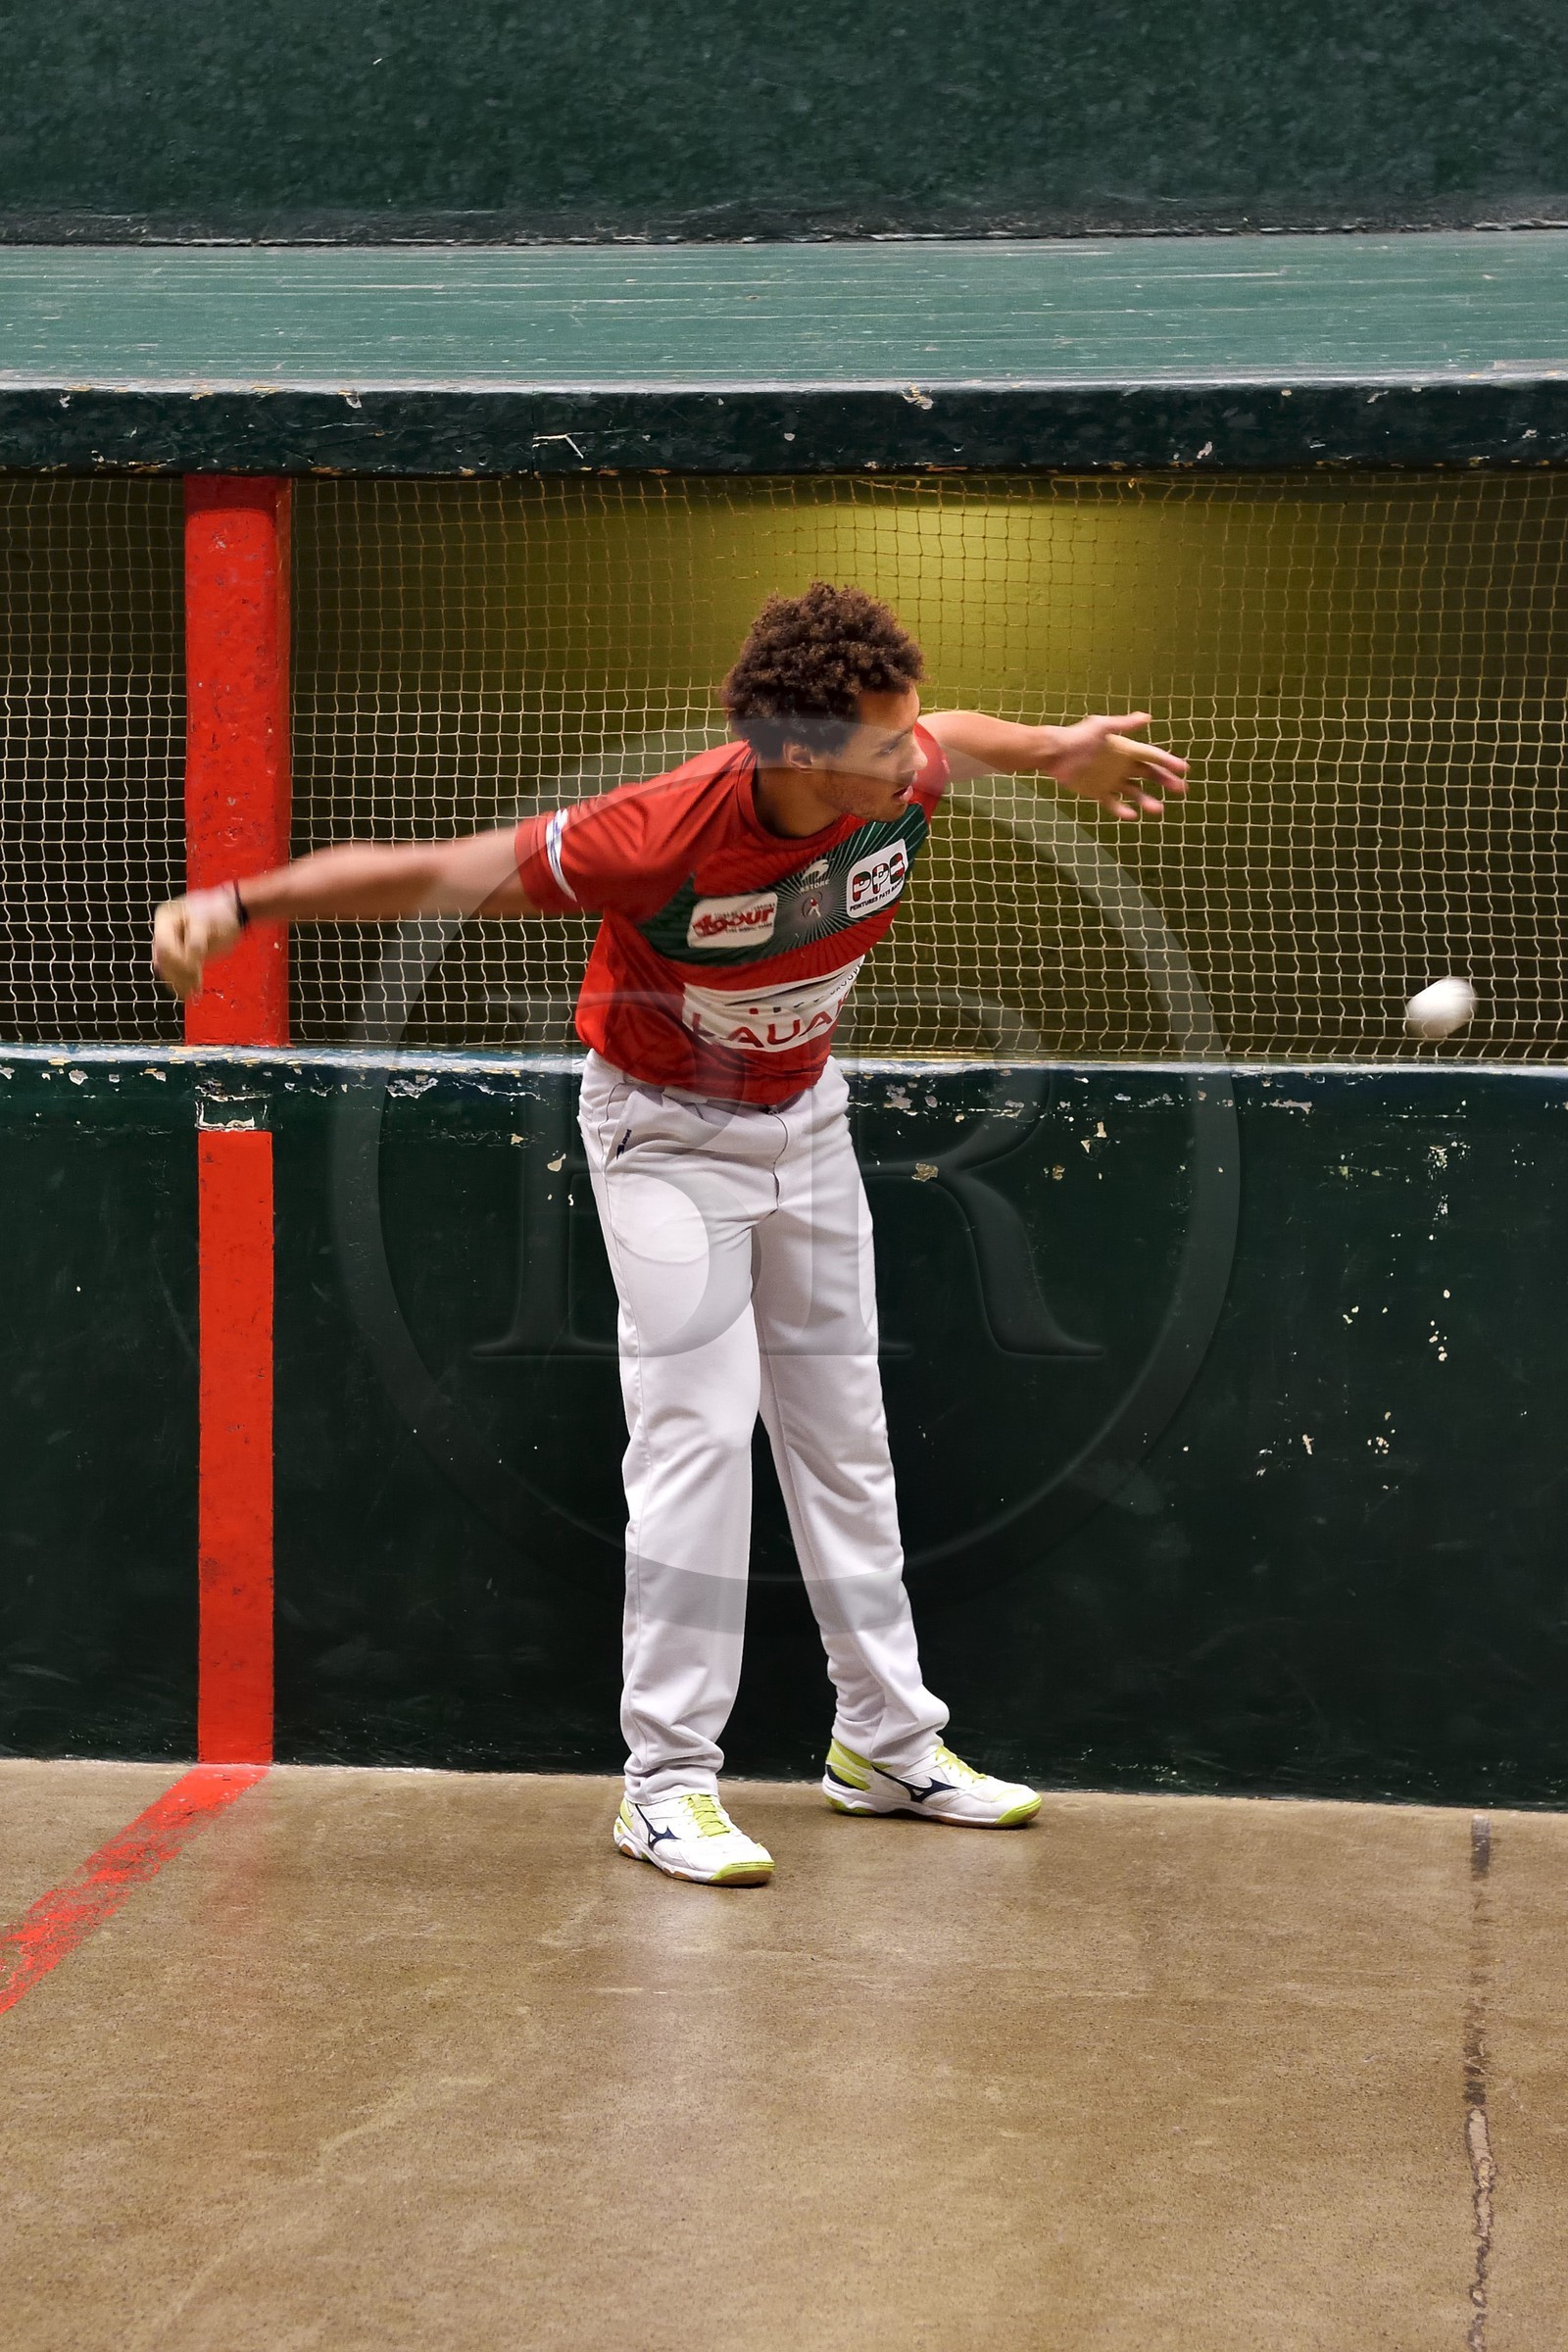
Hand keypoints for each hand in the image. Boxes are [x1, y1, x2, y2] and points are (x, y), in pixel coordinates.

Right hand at [151, 886, 243, 1000]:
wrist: (228, 914)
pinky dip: (182, 983)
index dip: (179, 960)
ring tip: (194, 992)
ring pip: (166, 968)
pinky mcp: (177, 956)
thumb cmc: (220, 914)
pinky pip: (173, 972)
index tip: (197, 967)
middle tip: (195, 986)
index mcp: (166, 918)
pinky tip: (193, 992)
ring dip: (179, 982)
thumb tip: (189, 957)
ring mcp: (168, 943)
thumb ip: (197, 940)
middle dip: (179, 973)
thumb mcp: (209, 923)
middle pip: (164, 959)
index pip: (165, 946)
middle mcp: (163, 931)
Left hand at [1043, 714, 1187, 819]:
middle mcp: (1122, 765)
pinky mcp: (1098, 791)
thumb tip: (1147, 717)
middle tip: (1181, 789)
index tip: (1184, 769)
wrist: (1055, 753)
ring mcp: (1111, 780)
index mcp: (1125, 749)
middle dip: (1166, 781)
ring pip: (1134, 792)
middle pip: (1149, 775)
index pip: (1152, 756)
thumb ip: (1124, 725)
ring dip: (1147, 800)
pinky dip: (1122, 810)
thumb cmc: (1078, 736)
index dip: (1168, 762)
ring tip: (1159, 809)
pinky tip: (1132, 815)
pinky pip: (1113, 803)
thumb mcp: (1102, 727)